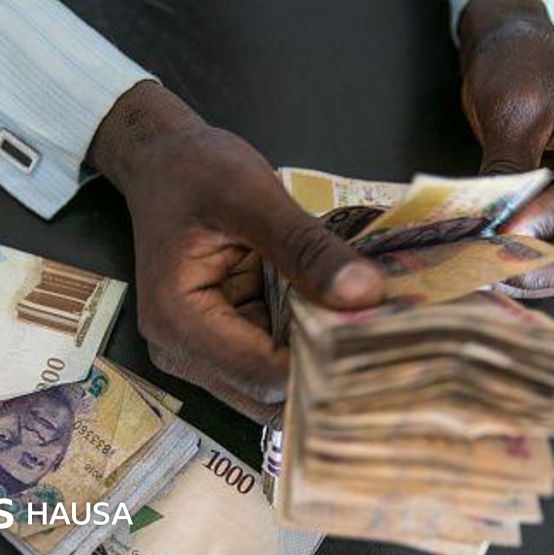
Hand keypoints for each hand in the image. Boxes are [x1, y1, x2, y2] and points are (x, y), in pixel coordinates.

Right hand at [89, 82, 384, 421]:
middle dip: (328, 370)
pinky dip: (309, 339)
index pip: (264, 375)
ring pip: (277, 383)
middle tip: (390, 336)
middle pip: (270, 394)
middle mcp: (183, 353)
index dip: (325, 365)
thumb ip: (307, 248)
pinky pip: (275, 358)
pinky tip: (341, 313)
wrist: (163, 160)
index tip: (383, 337)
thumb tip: (366, 294)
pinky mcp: (224, 342)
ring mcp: (202, 352)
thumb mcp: (252, 196)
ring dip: (322, 357)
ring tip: (371, 323)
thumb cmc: (195, 171)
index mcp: (178, 322)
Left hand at [459, 0, 553, 296]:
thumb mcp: (514, 110)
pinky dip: (530, 266)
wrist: (508, 50)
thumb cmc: (521, 62)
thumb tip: (495, 230)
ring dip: (539, 274)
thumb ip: (511, 170)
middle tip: (501, 271)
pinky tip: (493, 269)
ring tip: (490, 275)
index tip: (509, 229)